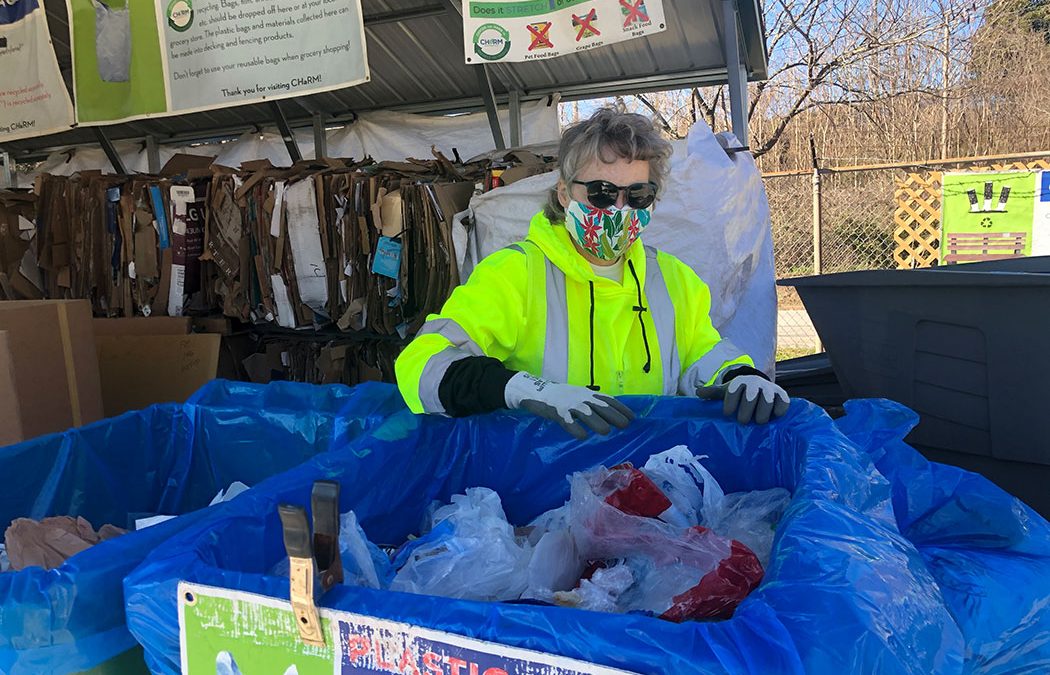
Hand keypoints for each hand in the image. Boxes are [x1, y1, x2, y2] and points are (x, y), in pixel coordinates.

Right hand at [504, 372, 634, 439]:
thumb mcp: (580, 396)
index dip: (621, 408)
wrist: (536, 391)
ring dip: (597, 422)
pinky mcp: (557, 412)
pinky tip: (582, 437)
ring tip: (606, 432)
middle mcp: (581, 398)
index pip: (608, 400)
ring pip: (586, 413)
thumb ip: (593, 403)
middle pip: (601, 406)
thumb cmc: (561, 397)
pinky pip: (567, 421)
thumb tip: (612, 415)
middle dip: (614, 415)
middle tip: (625, 426)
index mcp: (588, 394)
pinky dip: (575, 429)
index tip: (633, 417)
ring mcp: (569, 405)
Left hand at [697, 374, 789, 424]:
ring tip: (758, 422)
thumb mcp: (725, 392)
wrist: (759, 387)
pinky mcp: (782, 396)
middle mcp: (755, 383)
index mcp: (739, 382)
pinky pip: (783, 402)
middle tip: (743, 421)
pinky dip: (779, 410)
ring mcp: (770, 389)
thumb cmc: (739, 393)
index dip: (730, 402)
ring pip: (767, 400)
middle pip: (750, 397)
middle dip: (746, 411)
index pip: (734, 390)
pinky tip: (774, 417)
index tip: (727, 414)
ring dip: (762, 413)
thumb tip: (698, 393)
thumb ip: (713, 393)